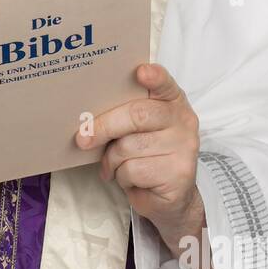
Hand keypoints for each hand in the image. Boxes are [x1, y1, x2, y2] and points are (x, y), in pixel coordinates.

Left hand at [76, 62, 207, 264]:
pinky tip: (133, 180)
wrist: (170, 196)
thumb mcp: (136, 131)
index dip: (154, 77)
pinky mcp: (179, 173)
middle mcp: (183, 121)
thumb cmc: (145, 155)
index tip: (140, 72)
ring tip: (117, 166)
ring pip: (128, 147)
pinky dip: (123, 178)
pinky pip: (133, 171)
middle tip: (82, 139)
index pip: (165, 84)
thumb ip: (123, 117)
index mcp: (171, 102)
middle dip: (103, 127)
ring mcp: (184, 147)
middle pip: (137, 115)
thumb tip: (87, 123)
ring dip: (112, 161)